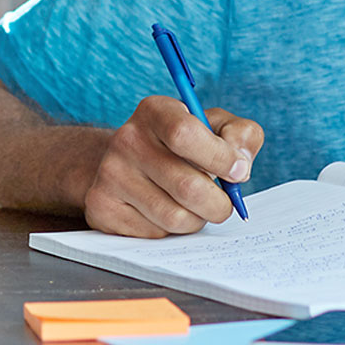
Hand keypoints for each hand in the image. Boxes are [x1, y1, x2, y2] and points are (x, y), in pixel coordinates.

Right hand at [83, 96, 264, 236]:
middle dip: (219, 203)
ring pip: (175, 217)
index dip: (220, 158)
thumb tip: (240, 164)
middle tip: (223, 202)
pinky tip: (167, 211)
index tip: (239, 172)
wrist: (129, 162)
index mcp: (155, 111)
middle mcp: (127, 139)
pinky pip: (155, 233)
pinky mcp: (102, 207)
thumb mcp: (215, 126)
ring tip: (194, 206)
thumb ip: (241, 135)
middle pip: (187, 186)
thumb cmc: (183, 145)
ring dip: (197, 219)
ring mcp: (110, 175)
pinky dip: (172, 231)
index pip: (185, 134)